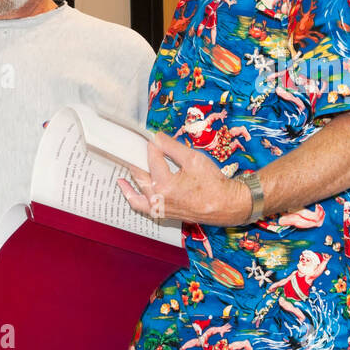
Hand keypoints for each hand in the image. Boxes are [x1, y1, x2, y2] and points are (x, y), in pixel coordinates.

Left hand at [117, 131, 250, 226]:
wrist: (226, 205)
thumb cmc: (213, 183)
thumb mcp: (194, 159)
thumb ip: (172, 147)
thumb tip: (156, 137)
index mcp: (164, 184)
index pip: (152, 157)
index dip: (153, 144)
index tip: (154, 137)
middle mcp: (157, 198)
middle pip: (139, 173)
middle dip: (136, 157)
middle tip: (132, 146)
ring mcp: (158, 208)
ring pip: (136, 191)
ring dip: (129, 177)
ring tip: (124, 163)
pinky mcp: (162, 213)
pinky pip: (140, 205)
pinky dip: (131, 195)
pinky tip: (124, 185)